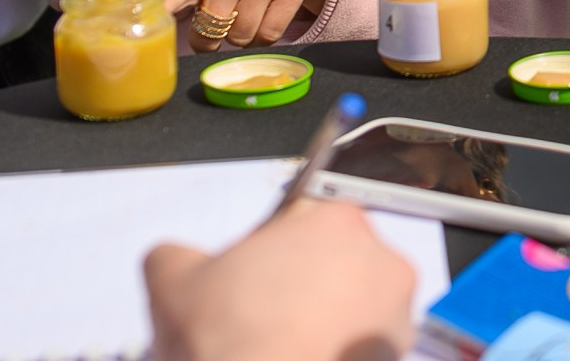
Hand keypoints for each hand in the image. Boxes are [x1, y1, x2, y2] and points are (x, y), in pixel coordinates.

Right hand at [144, 197, 414, 360]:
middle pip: (336, 268)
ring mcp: (398, 316)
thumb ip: (175, 255)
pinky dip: (338, 356)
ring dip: (325, 327)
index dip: (272, 255)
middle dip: (303, 291)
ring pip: (355, 313)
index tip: (251, 286)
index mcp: (337, 222)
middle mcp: (383, 261)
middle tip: (261, 325)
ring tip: (281, 351)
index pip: (304, 226)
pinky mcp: (396, 358)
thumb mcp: (171, 281)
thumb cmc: (226, 336)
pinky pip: (364, 351)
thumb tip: (174, 258)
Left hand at [161, 0, 333, 50]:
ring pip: (240, 39)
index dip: (161, 13)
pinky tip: (263, 13)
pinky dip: (262, 35)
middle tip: (215, 18)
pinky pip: (268, 37)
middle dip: (208, 35)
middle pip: (208, 34)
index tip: (150, 28)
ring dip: (238, 35)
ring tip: (242, 11)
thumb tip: (130, 7)